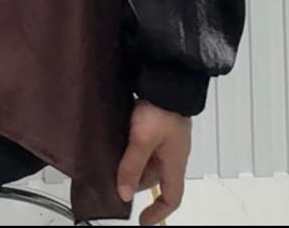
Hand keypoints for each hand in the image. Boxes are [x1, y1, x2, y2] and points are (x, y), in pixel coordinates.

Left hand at [116, 99, 191, 224]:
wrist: (166, 75)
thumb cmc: (161, 109)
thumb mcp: (142, 141)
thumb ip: (132, 167)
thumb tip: (124, 194)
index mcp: (175, 163)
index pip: (172, 197)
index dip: (159, 213)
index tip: (143, 220)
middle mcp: (173, 152)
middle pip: (155, 179)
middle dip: (136, 183)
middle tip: (115, 182)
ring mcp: (166, 136)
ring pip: (149, 160)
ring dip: (133, 164)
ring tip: (113, 161)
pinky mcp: (158, 122)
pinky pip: (146, 144)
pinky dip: (134, 149)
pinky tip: (119, 142)